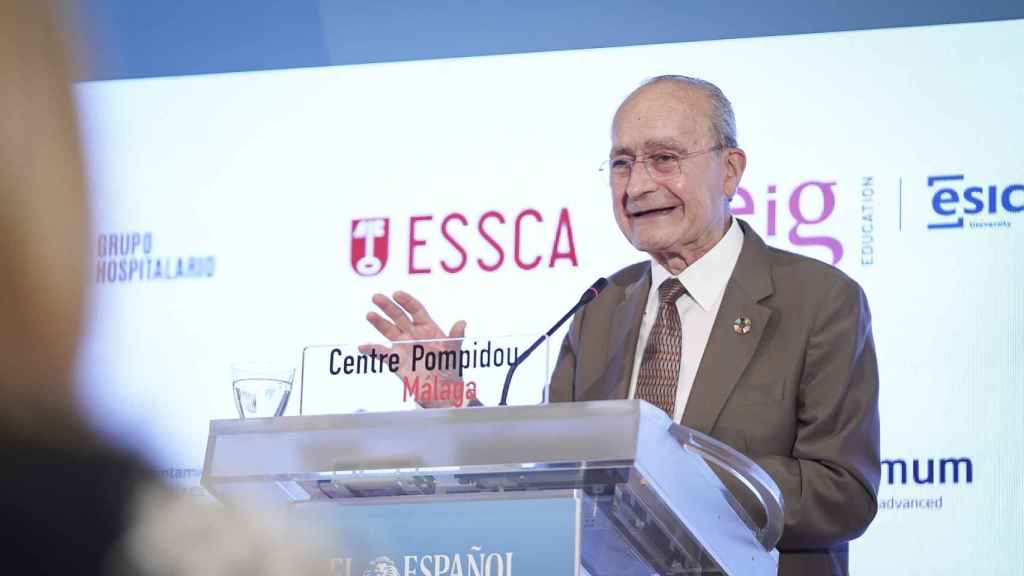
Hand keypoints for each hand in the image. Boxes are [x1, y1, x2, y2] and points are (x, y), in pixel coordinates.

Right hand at [362, 291, 466, 407]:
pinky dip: (372, 350)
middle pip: (399, 316)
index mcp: (428, 328)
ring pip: (389, 331)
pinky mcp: (396, 361)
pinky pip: (382, 354)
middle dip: (388, 307)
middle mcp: (414, 335)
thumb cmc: (451, 369)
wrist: (443, 393)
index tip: (397, 294)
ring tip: (370, 315)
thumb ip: (456, 337)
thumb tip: (462, 323)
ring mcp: (404, 347)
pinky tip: (363, 347)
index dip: (406, 301)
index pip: (416, 310)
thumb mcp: (454, 352)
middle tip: (376, 297)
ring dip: (379, 322)